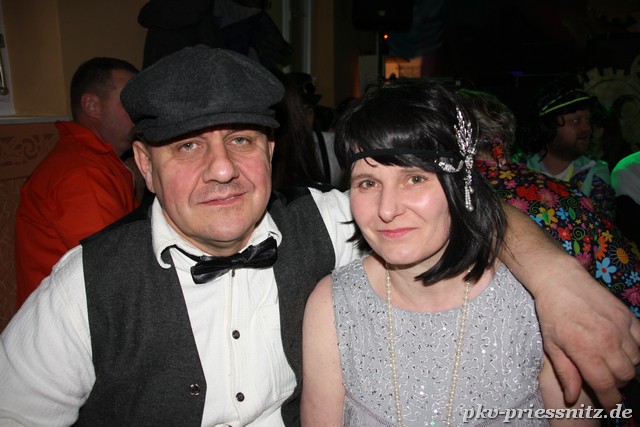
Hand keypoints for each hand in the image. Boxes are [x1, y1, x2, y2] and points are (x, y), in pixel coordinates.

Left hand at [535, 260, 639, 407]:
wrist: (560, 281)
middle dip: (616, 383)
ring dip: (625, 366)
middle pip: (624, 376)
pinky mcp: (627, 316)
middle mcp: (606, 339)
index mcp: (585, 349)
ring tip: (609, 361)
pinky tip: (620, 347)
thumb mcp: (551, 346)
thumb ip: (565, 373)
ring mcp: (619, 327)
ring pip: (635, 360)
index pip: (606, 386)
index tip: (609, 405)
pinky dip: (635, 348)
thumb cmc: (552, 314)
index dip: (609, 400)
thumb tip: (572, 398)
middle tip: (604, 379)